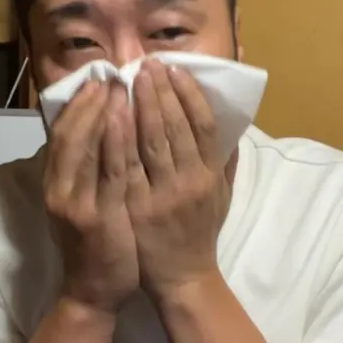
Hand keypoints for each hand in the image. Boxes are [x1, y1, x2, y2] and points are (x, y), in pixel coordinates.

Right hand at [44, 80, 138, 313]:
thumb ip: (85, 170)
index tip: (97, 79)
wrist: (94, 292)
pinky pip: (109, 172)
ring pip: (86, 147)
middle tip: (111, 75)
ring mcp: (76, 203)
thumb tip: (99, 130)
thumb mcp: (81, 203)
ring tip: (120, 86)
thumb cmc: (95, 244)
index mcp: (56, 183)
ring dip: (103, 112)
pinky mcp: (98, 217)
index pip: (62, 132)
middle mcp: (59, 189)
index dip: (78, 103)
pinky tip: (128, 120)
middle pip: (70, 132)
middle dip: (90, 101)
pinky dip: (116, 142)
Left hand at [126, 60, 231, 301]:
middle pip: (177, 126)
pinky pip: (128, 166)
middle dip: (161, 91)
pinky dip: (120, 137)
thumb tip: (231, 128)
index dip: (190, 94)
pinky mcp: (138, 207)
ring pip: (153, 140)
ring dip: (141, 105)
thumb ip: (226, 162)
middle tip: (148, 64)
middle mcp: (191, 181)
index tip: (176, 70)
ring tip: (130, 78)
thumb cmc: (200, 234)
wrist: (183, 278)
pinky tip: (112, 114)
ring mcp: (163, 194)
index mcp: (211, 175)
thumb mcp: (223, 196)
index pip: (204, 125)